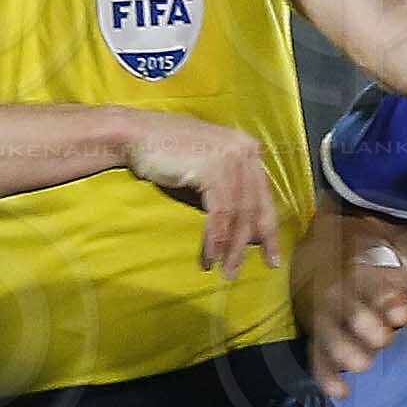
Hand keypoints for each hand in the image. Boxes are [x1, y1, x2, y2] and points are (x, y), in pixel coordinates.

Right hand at [124, 114, 282, 274]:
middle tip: (240, 270)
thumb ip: (228, 192)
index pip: (264, 196)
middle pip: (254, 207)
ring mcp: (231, 157)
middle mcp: (245, 150)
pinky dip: (216, 239)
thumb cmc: (167, 156)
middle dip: (248, 244)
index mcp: (248, 149)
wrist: (135, 135)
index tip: (271, 257)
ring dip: (231, 247)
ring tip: (224, 270)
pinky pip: (220, 213)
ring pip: (238, 214)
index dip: (268, 230)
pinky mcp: (214, 167)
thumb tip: (244, 231)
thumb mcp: (207, 171)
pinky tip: (210, 256)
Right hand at [302, 244, 406, 397]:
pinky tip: (342, 392)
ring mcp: (327, 323)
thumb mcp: (406, 277)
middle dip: (365, 322)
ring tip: (363, 366)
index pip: (375, 288)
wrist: (332, 282)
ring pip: (330, 335)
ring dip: (344, 350)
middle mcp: (341, 298)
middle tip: (383, 339)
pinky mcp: (319, 346)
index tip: (405, 315)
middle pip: (349, 309)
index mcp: (363, 278)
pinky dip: (328, 377)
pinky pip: (318, 361)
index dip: (389, 301)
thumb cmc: (380, 287)